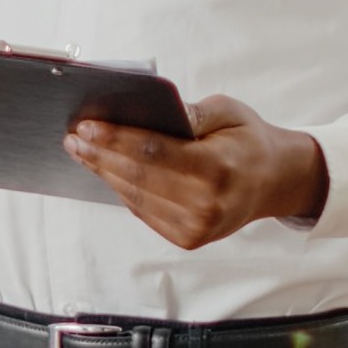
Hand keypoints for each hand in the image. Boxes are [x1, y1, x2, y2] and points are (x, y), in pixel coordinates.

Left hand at [64, 97, 332, 251]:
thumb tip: (151, 109)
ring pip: (135, 196)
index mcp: (217, 169)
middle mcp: (206, 204)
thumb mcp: (227, 112)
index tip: (86, 126)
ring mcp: (196, 227)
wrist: (274, 181)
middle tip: (73, 137)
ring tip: (81, 151)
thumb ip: (190, 112)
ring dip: (104, 172)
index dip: (115, 139)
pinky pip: (143, 210)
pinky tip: (105, 170)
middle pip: (137, 176)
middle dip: (100, 155)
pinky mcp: (187, 238)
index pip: (153, 152)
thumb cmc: (247, 140)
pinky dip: (121, 189)